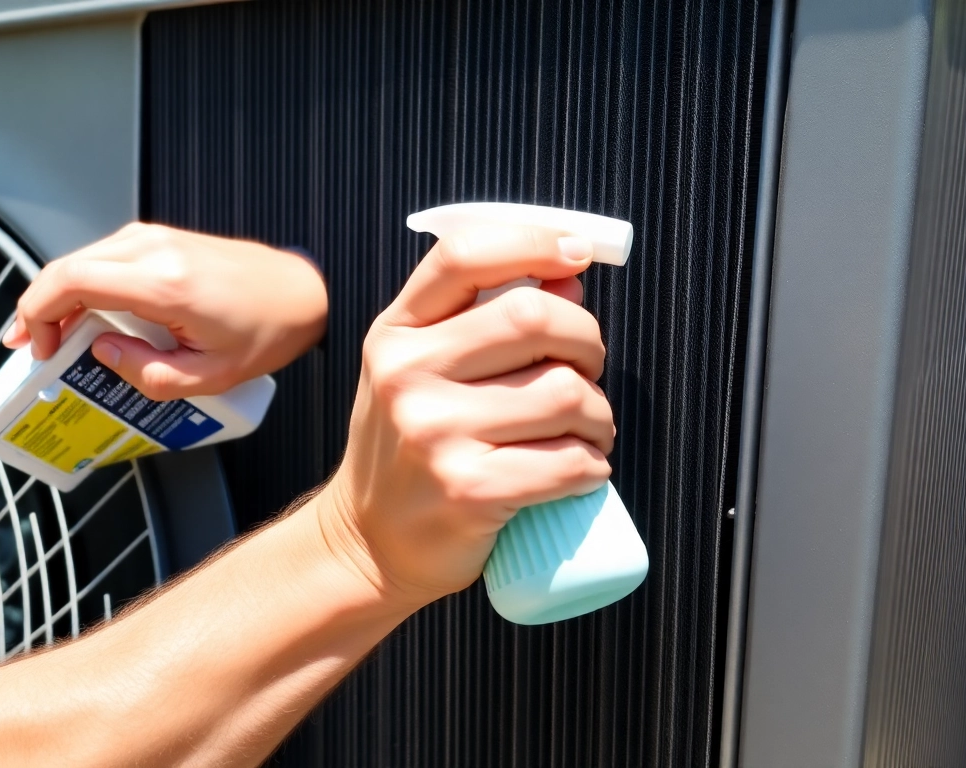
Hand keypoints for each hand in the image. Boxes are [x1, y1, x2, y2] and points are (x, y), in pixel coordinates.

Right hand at [4, 223, 327, 398]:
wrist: (304, 292)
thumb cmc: (267, 329)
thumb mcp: (209, 375)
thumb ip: (147, 374)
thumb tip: (102, 355)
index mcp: (163, 282)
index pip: (71, 281)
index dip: (38, 314)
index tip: (37, 349)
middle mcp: (154, 249)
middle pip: (67, 267)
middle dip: (38, 309)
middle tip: (31, 349)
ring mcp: (157, 238)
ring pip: (82, 259)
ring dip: (59, 297)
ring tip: (52, 337)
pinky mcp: (162, 239)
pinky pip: (105, 258)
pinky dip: (83, 284)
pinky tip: (83, 315)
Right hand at [317, 225, 615, 608]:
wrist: (367, 542)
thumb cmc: (407, 449)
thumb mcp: (422, 370)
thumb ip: (484, 316)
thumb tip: (569, 276)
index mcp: (396, 333)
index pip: (465, 255)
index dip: (533, 241)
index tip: (577, 252)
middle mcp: (406, 374)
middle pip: (534, 317)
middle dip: (586, 341)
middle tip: (587, 370)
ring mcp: (435, 432)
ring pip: (565, 392)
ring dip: (598, 414)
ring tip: (584, 430)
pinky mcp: (470, 489)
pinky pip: (570, 460)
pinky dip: (593, 466)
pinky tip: (580, 471)